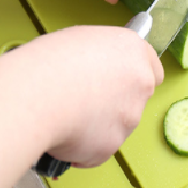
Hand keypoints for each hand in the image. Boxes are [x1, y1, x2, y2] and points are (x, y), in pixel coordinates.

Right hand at [0, 26, 163, 187]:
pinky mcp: (113, 144)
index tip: (120, 82)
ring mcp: (130, 116)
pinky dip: (83, 146)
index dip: (134, 76)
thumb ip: (104, 55)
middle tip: (85, 100)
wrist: (34, 94)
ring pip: (117, 124)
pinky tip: (63, 132)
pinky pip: (99, 149)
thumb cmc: (49, 61)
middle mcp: (141, 82)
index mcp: (134, 51)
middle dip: (116, 102)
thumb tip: (99, 66)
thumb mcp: (82, 39)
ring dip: (99, 124)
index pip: (153, 69)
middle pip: (136, 98)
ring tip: (66, 113)